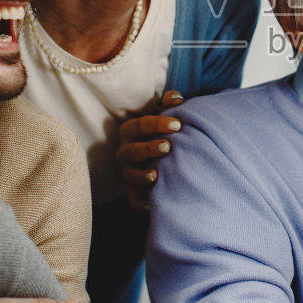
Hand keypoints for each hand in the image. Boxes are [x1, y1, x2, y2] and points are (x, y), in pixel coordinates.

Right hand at [117, 90, 184, 211]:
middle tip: (169, 146)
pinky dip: (141, 205)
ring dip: (142, 175)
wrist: (161, 163)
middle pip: (131, 151)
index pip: (138, 125)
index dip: (156, 124)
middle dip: (148, 148)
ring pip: (129, 176)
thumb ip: (169, 105)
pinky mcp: (134, 196)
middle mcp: (125, 154)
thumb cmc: (162, 136)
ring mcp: (128, 175)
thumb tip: (176, 97)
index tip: (177, 124)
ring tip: (156, 175)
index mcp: (131, 134)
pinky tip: (152, 204)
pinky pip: (134, 202)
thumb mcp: (165, 119)